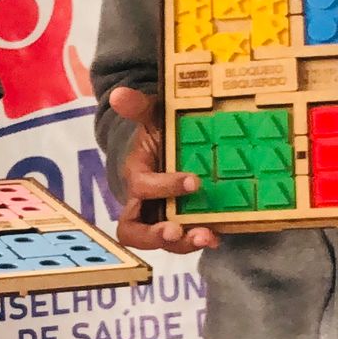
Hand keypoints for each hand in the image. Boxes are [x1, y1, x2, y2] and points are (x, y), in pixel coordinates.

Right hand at [109, 86, 219, 254]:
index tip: (193, 181)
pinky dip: (201, 239)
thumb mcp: (150, 115)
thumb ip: (137, 106)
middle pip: (133, 232)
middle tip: (176, 230)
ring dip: (184, 243)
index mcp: (136, 176)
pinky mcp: (183, 224)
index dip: (162, 187)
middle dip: (154, 235)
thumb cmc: (157, 131)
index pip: (140, 188)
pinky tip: (218, 235)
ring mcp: (162, 217)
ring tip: (207, 237)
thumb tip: (119, 94)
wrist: (168, 144)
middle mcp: (144, 203)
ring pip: (162, 242)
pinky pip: (186, 240)